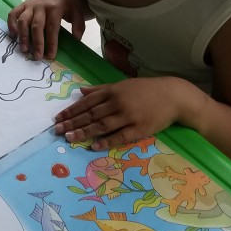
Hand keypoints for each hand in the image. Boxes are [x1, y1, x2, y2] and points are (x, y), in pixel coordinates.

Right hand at [7, 0, 86, 59]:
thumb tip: (76, 38)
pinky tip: (13, 35)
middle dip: (37, 42)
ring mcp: (30, 5)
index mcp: (55, 8)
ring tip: (24, 49)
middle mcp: (41, 6)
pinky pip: (13, 13)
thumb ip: (79, 25)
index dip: (51, 43)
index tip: (51, 56)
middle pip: (37, 25)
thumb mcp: (78, 12)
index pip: (52, 27)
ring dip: (22, 36)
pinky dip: (11, 24)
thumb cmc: (69, 4)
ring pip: (23, 20)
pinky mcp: (23, 5)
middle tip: (37, 56)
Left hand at [53, 78, 187, 149]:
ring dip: (84, 132)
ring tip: (69, 138)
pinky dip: (106, 141)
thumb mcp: (122, 85)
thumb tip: (80, 91)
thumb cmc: (145, 90)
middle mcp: (118, 102)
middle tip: (57, 131)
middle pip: (91, 114)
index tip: (58, 118)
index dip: (71, 111)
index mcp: (112, 91)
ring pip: (102, 125)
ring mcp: (129, 116)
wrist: (173, 95)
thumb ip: (100, 89)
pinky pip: (120, 137)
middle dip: (72, 123)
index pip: (87, 102)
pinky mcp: (140, 128)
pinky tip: (94, 146)